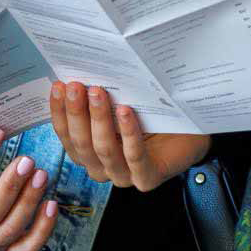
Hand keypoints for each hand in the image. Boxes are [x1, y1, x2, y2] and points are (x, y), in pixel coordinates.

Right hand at [50, 81, 210, 190]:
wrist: (191, 131)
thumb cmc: (151, 116)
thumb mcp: (120, 103)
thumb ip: (97, 98)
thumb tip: (74, 71)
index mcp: (90, 153)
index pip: (67, 136)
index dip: (59, 112)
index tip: (58, 85)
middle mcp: (103, 168)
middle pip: (82, 145)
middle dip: (77, 113)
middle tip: (77, 86)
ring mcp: (124, 176)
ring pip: (104, 151)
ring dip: (99, 120)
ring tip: (99, 93)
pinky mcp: (147, 179)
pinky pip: (134, 157)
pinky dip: (129, 133)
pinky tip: (126, 111)